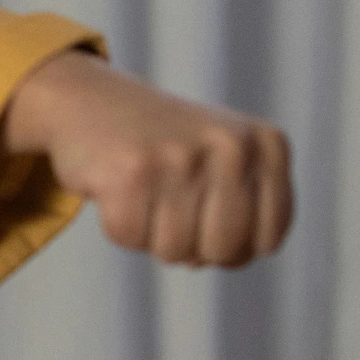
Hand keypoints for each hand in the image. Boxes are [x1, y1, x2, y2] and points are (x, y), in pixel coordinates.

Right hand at [3, 52, 292, 266]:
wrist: (91, 99)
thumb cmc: (166, 147)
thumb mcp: (229, 164)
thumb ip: (248, 216)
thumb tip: (206, 261)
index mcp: (267, 145)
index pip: (267, 241)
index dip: (232, 246)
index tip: (206, 215)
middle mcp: (233, 146)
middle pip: (223, 251)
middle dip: (191, 246)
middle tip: (169, 206)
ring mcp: (181, 157)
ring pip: (175, 252)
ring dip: (151, 236)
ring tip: (143, 192)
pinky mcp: (131, 171)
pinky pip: (129, 238)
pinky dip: (117, 225)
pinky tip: (116, 188)